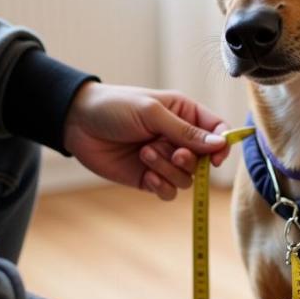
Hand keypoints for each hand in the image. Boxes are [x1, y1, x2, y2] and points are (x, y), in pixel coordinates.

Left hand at [63, 83, 229, 199]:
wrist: (77, 123)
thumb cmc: (114, 107)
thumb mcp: (152, 113)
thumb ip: (186, 131)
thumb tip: (219, 144)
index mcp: (185, 114)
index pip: (218, 131)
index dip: (222, 145)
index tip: (216, 157)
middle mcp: (179, 138)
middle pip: (205, 160)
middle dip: (191, 160)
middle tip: (174, 153)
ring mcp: (165, 159)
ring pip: (187, 178)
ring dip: (169, 169)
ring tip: (145, 154)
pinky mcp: (149, 178)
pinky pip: (169, 191)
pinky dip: (163, 186)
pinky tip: (148, 176)